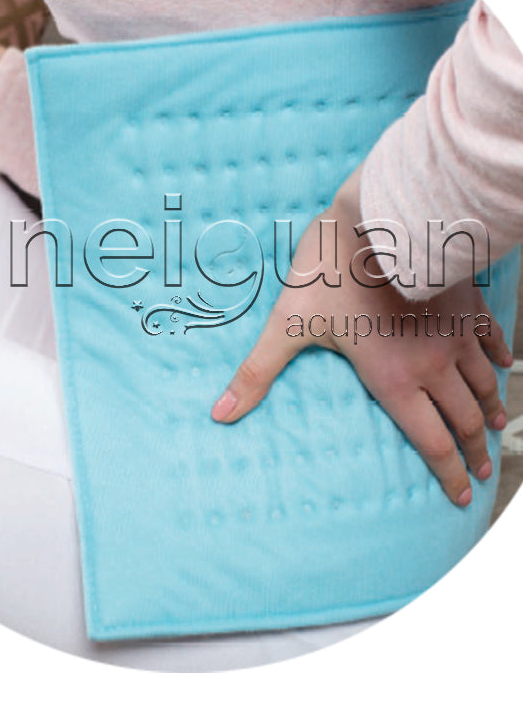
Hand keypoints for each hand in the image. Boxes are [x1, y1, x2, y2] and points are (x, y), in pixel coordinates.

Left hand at [211, 168, 512, 506]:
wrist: (378, 218)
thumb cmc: (328, 272)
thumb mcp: (286, 325)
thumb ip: (257, 373)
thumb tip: (219, 414)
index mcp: (395, 380)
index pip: (432, 443)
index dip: (449, 473)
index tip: (461, 495)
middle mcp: (433, 366)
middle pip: (464, 421)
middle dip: (474, 452)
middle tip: (480, 473)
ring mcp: (454, 336)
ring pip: (484, 385)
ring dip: (491, 410)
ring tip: (495, 429)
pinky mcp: (465, 305)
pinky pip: (491, 340)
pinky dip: (500, 359)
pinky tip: (504, 366)